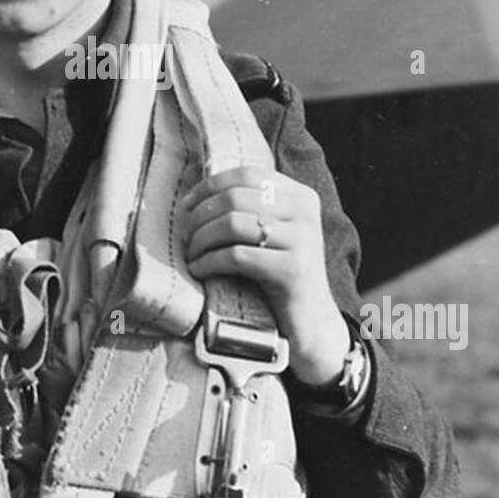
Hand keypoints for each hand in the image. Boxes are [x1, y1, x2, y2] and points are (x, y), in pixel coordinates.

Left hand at [180, 165, 349, 385]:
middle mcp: (305, 212)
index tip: (186, 205)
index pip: (247, 174)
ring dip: (202, 240)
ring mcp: (302, 240)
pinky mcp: (292, 270)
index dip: (210, 186)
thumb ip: (246, 208)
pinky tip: (200, 271)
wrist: (311, 322)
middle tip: (187, 237)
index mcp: (300, 196)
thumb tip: (193, 188)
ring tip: (193, 255)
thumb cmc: (279, 274)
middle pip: (235, 198)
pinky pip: (236, 256)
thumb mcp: (270, 233)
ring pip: (232, 224)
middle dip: (201, 216)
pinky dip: (209, 262)